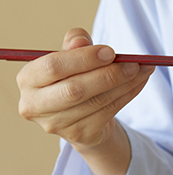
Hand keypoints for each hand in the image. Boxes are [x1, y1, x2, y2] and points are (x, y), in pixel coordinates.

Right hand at [17, 28, 155, 174]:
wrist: (81, 116)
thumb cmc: (72, 78)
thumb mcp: (69, 58)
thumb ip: (73, 45)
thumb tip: (80, 39)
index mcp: (27, 80)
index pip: (53, 67)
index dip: (83, 59)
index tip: (110, 52)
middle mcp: (35, 105)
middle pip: (75, 90)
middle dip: (108, 75)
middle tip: (133, 63)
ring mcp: (57, 124)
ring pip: (97, 102)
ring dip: (125, 84)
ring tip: (143, 69)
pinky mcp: (81, 135)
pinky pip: (109, 112)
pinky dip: (128, 95)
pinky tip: (139, 82)